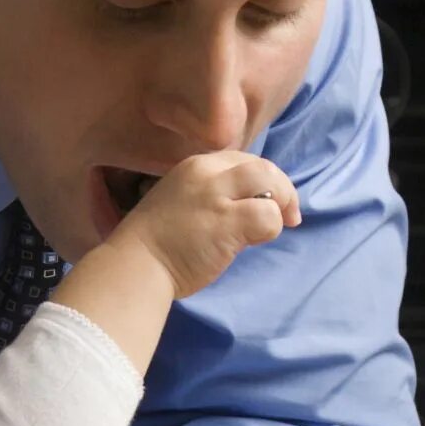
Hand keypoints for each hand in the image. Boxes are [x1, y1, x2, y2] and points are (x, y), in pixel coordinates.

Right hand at [112, 150, 299, 297]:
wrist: (135, 265)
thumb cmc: (157, 243)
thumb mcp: (182, 202)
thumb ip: (212, 197)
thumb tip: (251, 206)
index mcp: (195, 166)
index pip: (244, 160)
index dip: (264, 179)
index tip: (268, 201)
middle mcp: (207, 173)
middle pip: (263, 166)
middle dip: (283, 189)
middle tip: (289, 215)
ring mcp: (216, 196)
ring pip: (270, 182)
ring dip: (282, 203)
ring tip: (278, 225)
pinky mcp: (226, 222)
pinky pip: (268, 216)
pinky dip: (273, 228)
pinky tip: (256, 241)